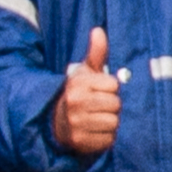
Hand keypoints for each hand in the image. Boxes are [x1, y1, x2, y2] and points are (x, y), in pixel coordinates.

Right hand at [53, 28, 117, 153]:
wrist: (56, 122)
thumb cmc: (78, 93)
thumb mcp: (84, 72)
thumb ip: (96, 53)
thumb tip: (99, 30)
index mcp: (78, 83)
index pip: (114, 85)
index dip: (111, 89)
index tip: (101, 91)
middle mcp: (75, 102)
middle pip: (116, 104)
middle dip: (112, 106)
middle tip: (100, 107)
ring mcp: (76, 123)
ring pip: (114, 123)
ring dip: (110, 123)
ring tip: (98, 119)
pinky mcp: (80, 142)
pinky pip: (109, 140)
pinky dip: (106, 138)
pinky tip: (95, 131)